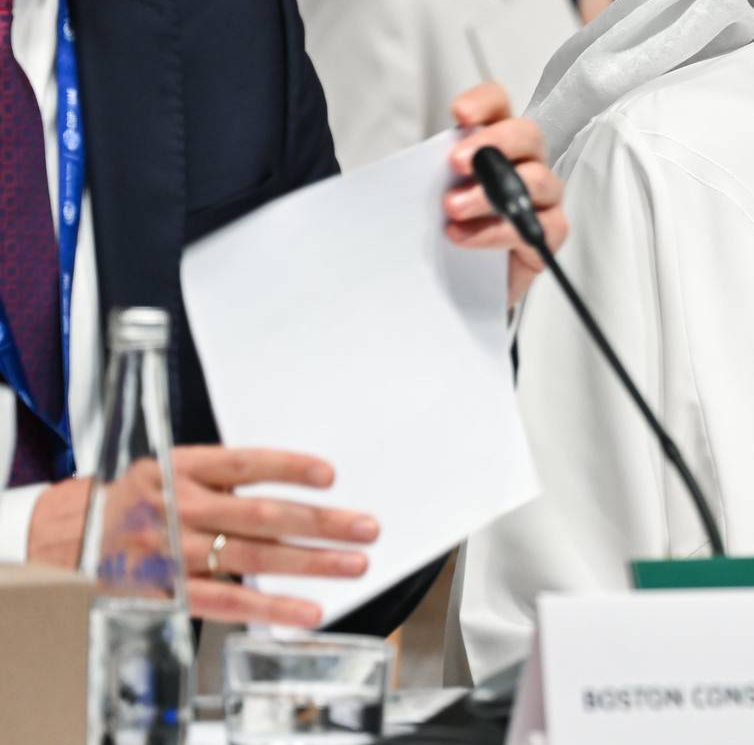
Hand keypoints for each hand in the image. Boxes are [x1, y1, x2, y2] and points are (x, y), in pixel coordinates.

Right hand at [30, 447, 376, 627]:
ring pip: (251, 557)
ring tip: (354, 565)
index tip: (330, 475)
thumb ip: (224, 477)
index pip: (244, 463)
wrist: (66, 537)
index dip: (288, 467)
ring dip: (309, 563)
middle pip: (260, 514)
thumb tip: (300, 482)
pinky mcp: (169, 592)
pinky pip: (226, 601)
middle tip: (366, 527)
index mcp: (182, 469)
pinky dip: (270, 608)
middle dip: (320, 522)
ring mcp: (173, 552)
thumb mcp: (171, 471)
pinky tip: (306, 611)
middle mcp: (178, 508)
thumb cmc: (138, 501)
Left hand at [442, 81, 567, 310]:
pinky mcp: (549, 232)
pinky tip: (465, 237)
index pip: (499, 106)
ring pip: (536, 179)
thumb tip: (406, 168)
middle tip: (457, 163)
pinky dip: (496, 231)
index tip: (459, 115)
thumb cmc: (451, 227)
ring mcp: (542, 196)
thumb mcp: (432, 193)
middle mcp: (525, 162)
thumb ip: (430, 174)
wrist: (462, 282)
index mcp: (495, 141)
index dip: (484, 103)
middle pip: (527, 134)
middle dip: (493, 144)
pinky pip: (537, 225)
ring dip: (490, 192)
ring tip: (452, 208)